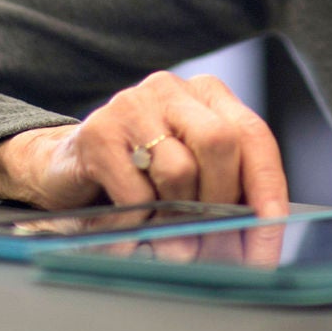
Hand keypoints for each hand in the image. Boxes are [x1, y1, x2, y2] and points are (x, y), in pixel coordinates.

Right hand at [0, 71, 288, 215]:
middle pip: (222, 142)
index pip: (253, 136)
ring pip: (179, 169)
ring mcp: (133, 104)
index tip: (268, 237)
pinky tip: (132, 220)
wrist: (63, 167)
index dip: (267, 190)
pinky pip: (136, 191)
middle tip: (208, 240)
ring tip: (165, 232)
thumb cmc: (139, 174)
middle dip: (221, 202)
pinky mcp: (98, 131)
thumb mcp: (190, 173)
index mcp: (207, 94)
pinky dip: (141, 220)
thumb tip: (257, 236)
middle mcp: (172, 89)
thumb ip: (224, 189)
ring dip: (177, 215)